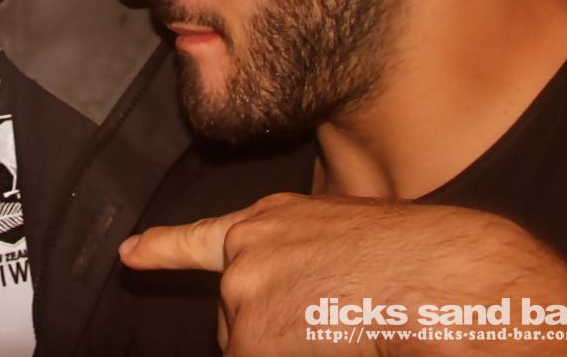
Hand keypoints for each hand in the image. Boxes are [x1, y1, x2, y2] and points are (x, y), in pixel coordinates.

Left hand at [120, 193, 566, 354]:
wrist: (436, 281)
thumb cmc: (411, 261)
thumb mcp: (340, 232)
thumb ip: (295, 253)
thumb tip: (287, 291)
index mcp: (269, 223)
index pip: (200, 240)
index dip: (161, 249)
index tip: (130, 254)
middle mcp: (244, 255)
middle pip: (237, 316)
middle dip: (272, 328)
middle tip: (330, 320)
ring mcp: (242, 296)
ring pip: (250, 345)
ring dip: (286, 348)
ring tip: (342, 329)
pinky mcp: (251, 339)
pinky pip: (260, 356)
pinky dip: (291, 353)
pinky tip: (332, 341)